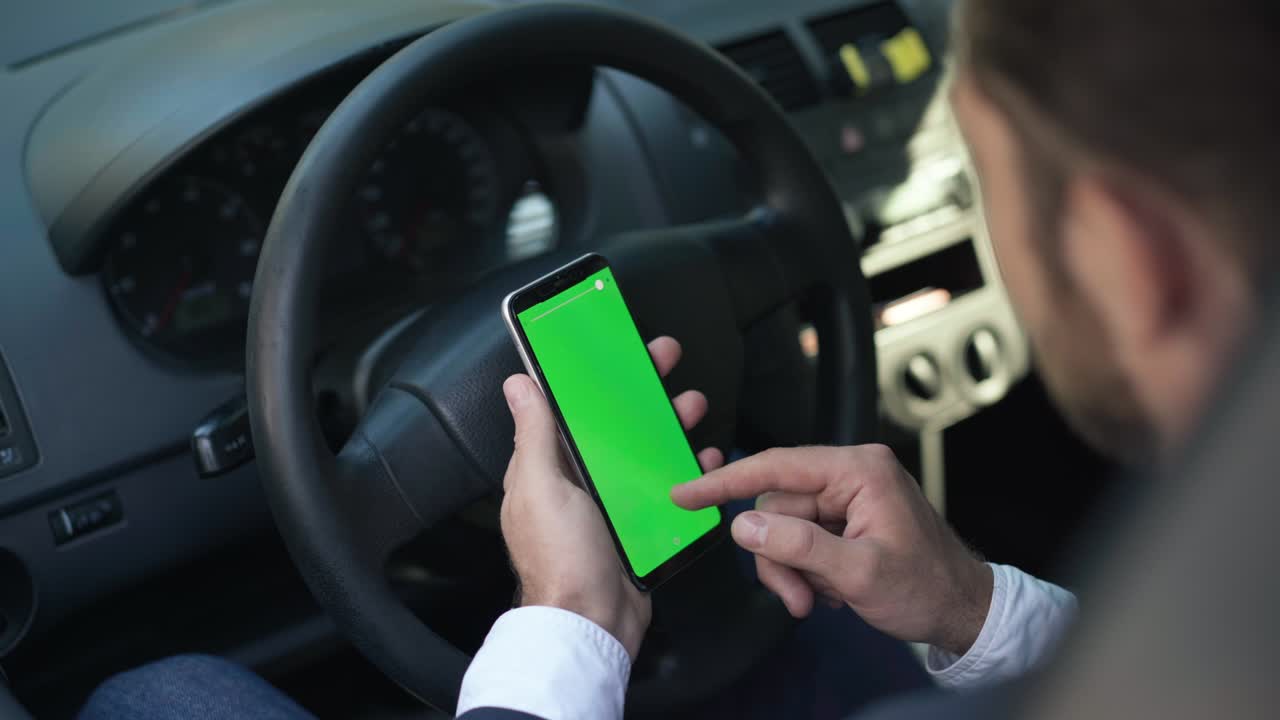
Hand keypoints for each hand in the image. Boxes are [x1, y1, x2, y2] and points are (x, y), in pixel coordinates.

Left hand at [500, 336, 724, 658]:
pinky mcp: (639, 523)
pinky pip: (666, 487)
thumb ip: (534, 434)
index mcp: (548, 467)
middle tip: (667, 359)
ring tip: (693, 406)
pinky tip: (705, 457)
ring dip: (669, 423)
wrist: (593, 624)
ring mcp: (611, 502)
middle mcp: (578, 481)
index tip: (616, 347)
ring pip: (645, 449)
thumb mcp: (541, 487)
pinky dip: (686, 469)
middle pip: (613, 422)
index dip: (593, 375)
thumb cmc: (561, 558)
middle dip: (641, 388)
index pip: (570, 407)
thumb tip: (518, 384)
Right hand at [671, 445, 991, 655]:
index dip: (726, 481)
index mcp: (859, 470)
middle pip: (776, 505)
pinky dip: (805, 570)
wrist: (963, 611)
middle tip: (797, 598)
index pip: (777, 466)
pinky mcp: (846, 519)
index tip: (684, 493)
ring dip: (792, 570)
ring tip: (819, 600)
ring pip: (783, 527)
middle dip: (778, 556)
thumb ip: (798, 546)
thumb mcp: (859, 573)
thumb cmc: (925, 588)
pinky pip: (801, 539)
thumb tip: (744, 526)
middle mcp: (851, 474)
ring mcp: (848, 497)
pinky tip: (832, 591)